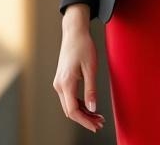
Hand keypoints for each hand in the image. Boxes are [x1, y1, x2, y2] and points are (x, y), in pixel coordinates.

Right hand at [53, 6, 106, 132]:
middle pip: (70, 110)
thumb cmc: (83, 46)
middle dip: (85, 119)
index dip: (85, 121)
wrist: (74, 32)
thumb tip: (93, 108)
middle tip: (100, 123)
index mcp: (66, 83)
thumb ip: (91, 90)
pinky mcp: (62, 80)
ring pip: (69, 105)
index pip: (73, 110)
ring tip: (97, 117)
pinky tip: (90, 107)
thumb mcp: (90, 68)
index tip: (96, 126)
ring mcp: (59, 83)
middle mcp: (59, 85)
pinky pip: (69, 98)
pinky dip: (79, 105)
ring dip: (82, 113)